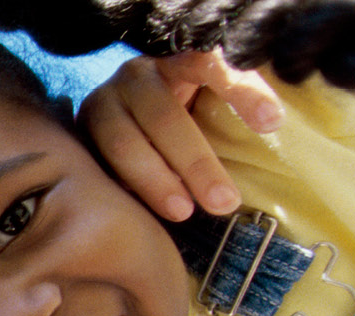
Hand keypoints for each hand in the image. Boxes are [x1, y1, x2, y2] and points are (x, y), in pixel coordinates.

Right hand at [80, 50, 281, 220]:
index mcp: (179, 63)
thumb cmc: (182, 122)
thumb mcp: (207, 109)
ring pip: (124, 143)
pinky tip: (143, 213)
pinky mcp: (80, 135)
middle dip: (196, 162)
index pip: (210, 64)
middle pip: (164, 116)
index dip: (241, 91)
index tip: (273, 123)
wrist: (120, 122)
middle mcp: (137, 77)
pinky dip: (123, 189)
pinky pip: (99, 165)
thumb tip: (274, 137)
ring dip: (155, 181)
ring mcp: (103, 103)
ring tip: (183, 212)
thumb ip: (229, 117)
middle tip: (224, 202)